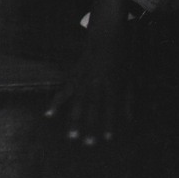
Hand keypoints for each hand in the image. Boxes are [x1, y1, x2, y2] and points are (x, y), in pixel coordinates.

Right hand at [44, 24, 127, 147]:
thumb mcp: (129, 75)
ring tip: (70, 137)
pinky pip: (63, 90)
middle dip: (91, 126)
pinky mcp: (73, 74)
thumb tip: (129, 119)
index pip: (111, 106)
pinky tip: (49, 114)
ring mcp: (83, 77)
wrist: (106, 33)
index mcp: (113, 81)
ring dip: (74, 120)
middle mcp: (97, 81)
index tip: (107, 138)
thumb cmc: (121, 56)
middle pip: (94, 106)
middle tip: (88, 144)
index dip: (109, 122)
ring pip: (78, 101)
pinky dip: (56, 102)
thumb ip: (128, 98)